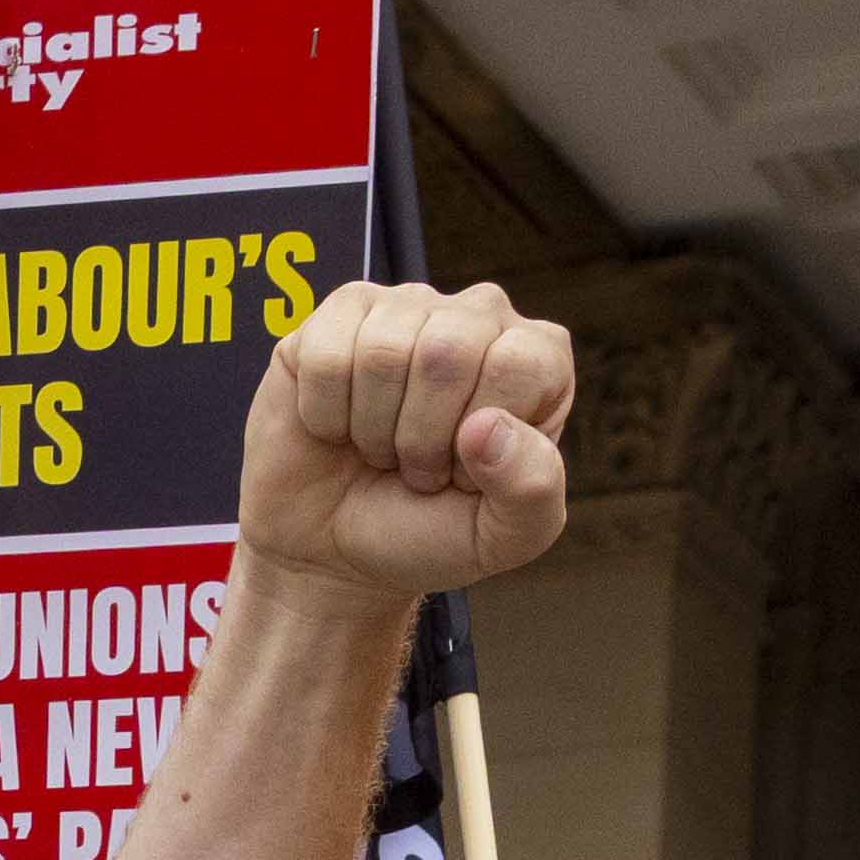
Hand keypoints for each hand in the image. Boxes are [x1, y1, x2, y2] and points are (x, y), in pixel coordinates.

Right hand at [233, 283, 572, 607]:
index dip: (479, 437)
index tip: (463, 472)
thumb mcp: (504, 537)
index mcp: (535, 359)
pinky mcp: (338, 315)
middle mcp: (477, 317)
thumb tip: (486, 425)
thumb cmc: (427, 534)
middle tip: (414, 466)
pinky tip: (338, 425)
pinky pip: (326, 356)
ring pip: (382, 352)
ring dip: (371, 429)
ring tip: (379, 448)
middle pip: (446, 352)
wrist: (334, 551)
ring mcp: (406, 308)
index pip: (518, 364)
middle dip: (419, 437)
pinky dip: (325, 414)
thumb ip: (532, 490)